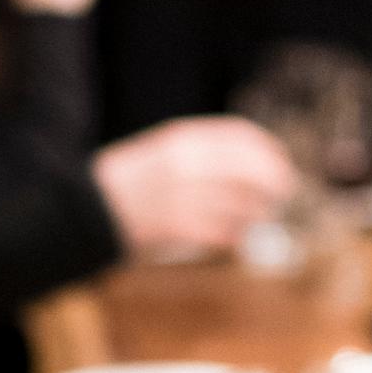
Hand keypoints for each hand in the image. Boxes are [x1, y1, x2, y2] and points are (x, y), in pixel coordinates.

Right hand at [91, 116, 298, 259]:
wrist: (88, 209)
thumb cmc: (132, 180)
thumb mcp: (164, 150)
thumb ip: (204, 152)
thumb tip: (255, 162)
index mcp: (182, 138)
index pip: (242, 137)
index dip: (269, 150)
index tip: (282, 161)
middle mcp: (187, 164)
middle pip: (253, 172)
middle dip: (275, 183)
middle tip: (283, 192)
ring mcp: (184, 196)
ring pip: (244, 205)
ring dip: (258, 212)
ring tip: (258, 215)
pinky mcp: (181, 229)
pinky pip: (226, 232)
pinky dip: (236, 234)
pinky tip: (234, 235)